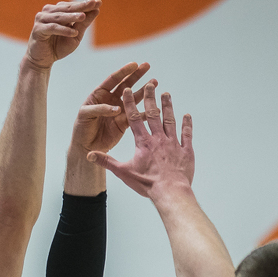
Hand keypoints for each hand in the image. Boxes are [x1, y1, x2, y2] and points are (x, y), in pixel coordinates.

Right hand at [25, 0, 99, 68]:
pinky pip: (53, 28)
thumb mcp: (76, 35)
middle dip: (80, 6)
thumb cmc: (58, 47)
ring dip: (72, 16)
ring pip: (59, 16)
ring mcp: (42, 19)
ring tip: (83, 17)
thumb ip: (84, 23)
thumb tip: (97, 9)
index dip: (85, 4)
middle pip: (66, 8)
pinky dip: (63, 30)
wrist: (42, 61)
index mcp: (58, 11)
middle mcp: (49, 12)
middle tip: (92, 4)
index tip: (98, 2)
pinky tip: (73, 33)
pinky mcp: (38, 29)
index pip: (73, 6)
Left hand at [71, 63, 152, 155]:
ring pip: (134, 98)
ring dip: (144, 91)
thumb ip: (100, 109)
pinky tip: (155, 108)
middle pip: (126, 84)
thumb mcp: (85, 115)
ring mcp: (119, 110)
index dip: (123, 72)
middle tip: (147, 66)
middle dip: (137, 75)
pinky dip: (145, 113)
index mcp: (100, 94)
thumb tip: (117, 108)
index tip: (134, 65)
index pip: (113, 79)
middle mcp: (111, 99)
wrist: (86, 146)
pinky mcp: (124, 122)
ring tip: (154, 83)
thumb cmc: (82, 128)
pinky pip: (136, 116)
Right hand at [88, 83, 194, 197]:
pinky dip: (187, 124)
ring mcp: (173, 143)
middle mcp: (158, 139)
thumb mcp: (124, 172)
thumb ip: (107, 161)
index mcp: (143, 142)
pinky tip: (187, 115)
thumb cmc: (147, 183)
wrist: (170, 191)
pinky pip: (187, 134)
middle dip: (151, 98)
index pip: (134, 118)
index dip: (130, 103)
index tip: (128, 91)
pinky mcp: (186, 151)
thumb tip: (90, 155)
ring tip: (166, 94)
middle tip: (150, 85)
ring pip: (170, 120)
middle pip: (154, 114)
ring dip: (168, 106)